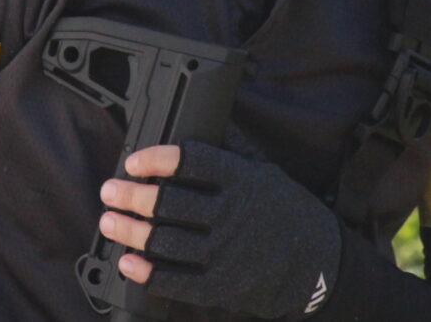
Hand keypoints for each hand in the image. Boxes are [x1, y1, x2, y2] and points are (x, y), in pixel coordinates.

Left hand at [97, 141, 341, 318]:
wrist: (321, 265)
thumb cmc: (289, 214)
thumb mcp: (267, 175)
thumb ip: (229, 160)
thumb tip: (187, 145)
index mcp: (242, 180)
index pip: (191, 161)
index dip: (156, 159)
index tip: (133, 161)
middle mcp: (231, 214)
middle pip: (169, 202)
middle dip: (131, 196)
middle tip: (109, 191)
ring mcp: (226, 252)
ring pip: (165, 240)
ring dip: (130, 231)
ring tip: (109, 222)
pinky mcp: (222, 285)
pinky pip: (176, 280)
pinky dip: (147, 272)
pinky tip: (129, 262)